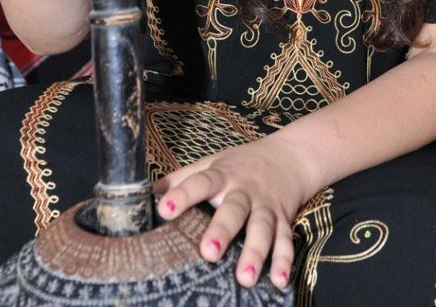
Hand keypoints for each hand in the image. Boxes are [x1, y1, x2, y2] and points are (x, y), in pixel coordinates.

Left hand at [155, 136, 309, 290]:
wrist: (289, 156)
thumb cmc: (241, 164)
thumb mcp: (212, 164)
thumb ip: (183, 178)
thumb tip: (147, 193)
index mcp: (222, 175)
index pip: (200, 182)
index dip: (183, 195)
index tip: (165, 209)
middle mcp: (244, 190)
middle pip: (234, 210)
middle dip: (223, 230)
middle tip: (209, 252)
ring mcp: (266, 205)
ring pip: (262, 228)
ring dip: (255, 252)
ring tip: (244, 278)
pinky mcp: (284, 219)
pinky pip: (285, 240)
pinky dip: (284, 260)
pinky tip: (279, 280)